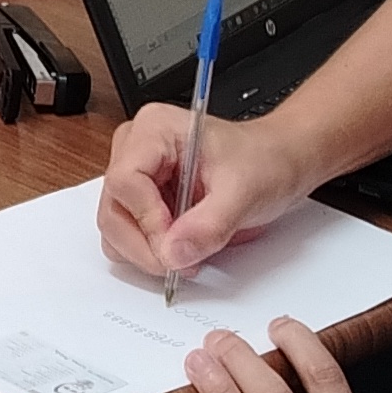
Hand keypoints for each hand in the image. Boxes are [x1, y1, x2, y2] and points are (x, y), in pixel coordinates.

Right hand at [98, 104, 303, 278]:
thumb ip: (209, 224)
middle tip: (182, 262)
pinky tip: (181, 248)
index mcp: (154, 129)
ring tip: (187, 253)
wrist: (278, 164)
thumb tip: (173, 253)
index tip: (176, 245)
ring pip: (115, 228)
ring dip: (146, 252)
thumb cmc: (264, 160)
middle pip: (113, 209)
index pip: (125, 181)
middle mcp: (136, 149)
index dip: (147, 220)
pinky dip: (150, 252)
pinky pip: (127, 235)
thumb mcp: (244, 191)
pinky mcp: (141, 200)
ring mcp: (136, 176)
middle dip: (145, 245)